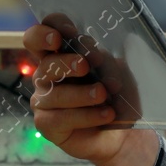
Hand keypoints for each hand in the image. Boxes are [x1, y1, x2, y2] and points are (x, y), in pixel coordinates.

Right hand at [20, 20, 129, 164]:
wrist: (122, 134)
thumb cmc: (117, 98)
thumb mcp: (119, 76)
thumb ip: (106, 63)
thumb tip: (96, 55)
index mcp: (62, 55)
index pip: (43, 35)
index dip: (47, 31)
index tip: (64, 34)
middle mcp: (48, 75)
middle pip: (45, 63)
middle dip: (65, 62)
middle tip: (85, 66)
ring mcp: (44, 100)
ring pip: (53, 93)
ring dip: (81, 93)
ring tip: (103, 94)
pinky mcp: (46, 124)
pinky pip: (59, 118)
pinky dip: (86, 115)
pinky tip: (106, 114)